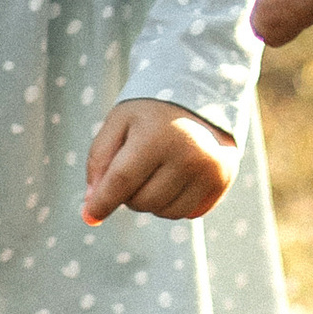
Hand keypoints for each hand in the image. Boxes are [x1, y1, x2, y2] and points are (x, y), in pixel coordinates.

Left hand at [82, 99, 238, 224]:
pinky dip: (174, 203)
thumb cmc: (149, 113)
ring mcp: (209, 170)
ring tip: (155, 171)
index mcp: (157, 136)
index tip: (90, 216)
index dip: (102, 202)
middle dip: (129, 194)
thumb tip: (92, 205)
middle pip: (143, 202)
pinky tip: (175, 178)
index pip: (122, 181)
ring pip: (165, 213)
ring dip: (152, 201)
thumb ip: (99, 160)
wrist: (198, 97)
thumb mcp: (118, 122)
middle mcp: (188, 155)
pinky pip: (187, 212)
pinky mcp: (222, 180)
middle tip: (135, 169)